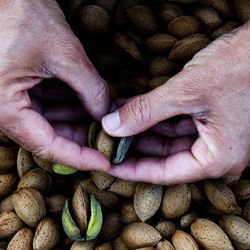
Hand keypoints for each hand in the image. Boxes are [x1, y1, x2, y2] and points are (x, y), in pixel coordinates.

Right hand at [0, 0, 109, 169]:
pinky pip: (48, 104)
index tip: (105, 162)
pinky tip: (91, 104)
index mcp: (4, 107)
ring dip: (80, 120)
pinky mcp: (20, 86)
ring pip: (52, 120)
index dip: (79, 157)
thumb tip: (106, 115)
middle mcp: (5, 108)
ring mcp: (13, 97)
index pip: (48, 147)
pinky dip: (70, 105)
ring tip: (106, 120)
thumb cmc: (18, 11)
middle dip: (83, 136)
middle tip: (112, 139)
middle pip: (51, 135)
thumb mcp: (63, 53)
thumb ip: (90, 88)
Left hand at [102, 22, 249, 183]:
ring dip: (140, 127)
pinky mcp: (207, 118)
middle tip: (106, 139)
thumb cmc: (240, 67)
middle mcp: (214, 151)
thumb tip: (111, 126)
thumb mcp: (186, 92)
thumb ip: (146, 111)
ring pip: (166, 137)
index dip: (132, 169)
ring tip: (113, 120)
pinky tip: (131, 107)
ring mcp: (211, 134)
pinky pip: (173, 122)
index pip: (163, 172)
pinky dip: (152, 115)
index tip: (108, 164)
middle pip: (163, 156)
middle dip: (133, 144)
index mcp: (216, 158)